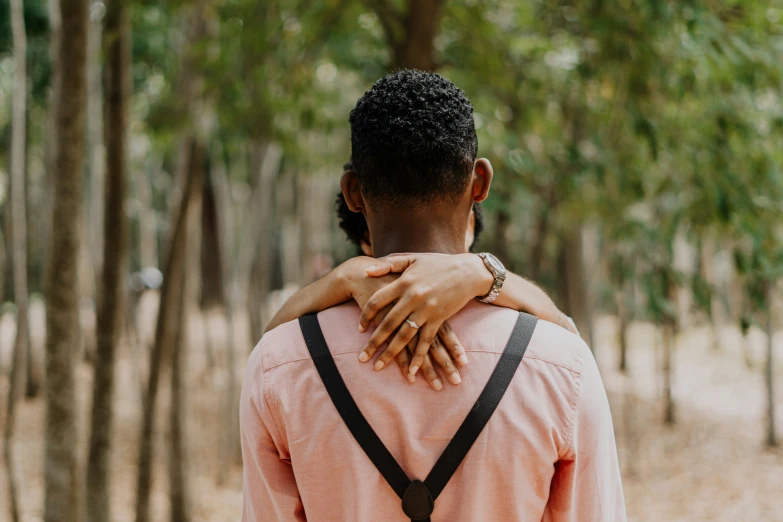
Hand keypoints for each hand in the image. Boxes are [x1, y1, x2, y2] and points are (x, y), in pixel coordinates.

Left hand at [357, 253, 491, 376]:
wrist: (467, 270)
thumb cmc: (438, 263)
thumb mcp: (412, 258)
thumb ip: (388, 264)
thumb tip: (366, 271)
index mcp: (403, 282)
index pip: (377, 301)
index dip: (366, 316)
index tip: (359, 329)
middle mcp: (412, 297)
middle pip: (387, 323)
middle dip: (373, 342)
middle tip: (362, 357)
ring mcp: (426, 310)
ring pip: (404, 336)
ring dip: (391, 353)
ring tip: (378, 366)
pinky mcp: (439, 318)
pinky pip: (426, 341)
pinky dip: (419, 357)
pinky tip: (412, 370)